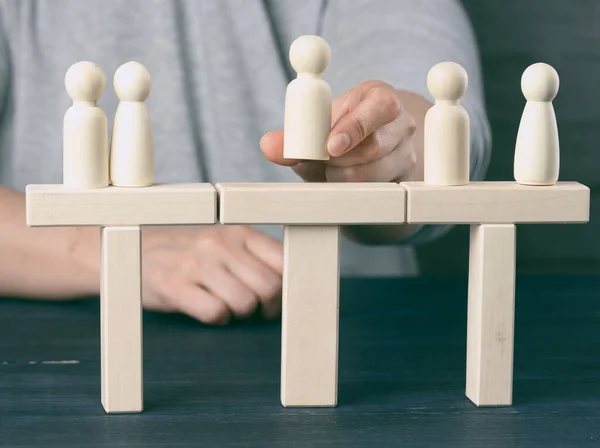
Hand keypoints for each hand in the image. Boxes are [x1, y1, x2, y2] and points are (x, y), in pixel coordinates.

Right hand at [141, 226, 282, 324]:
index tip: (278, 298)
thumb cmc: (188, 249)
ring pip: (245, 303)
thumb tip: (291, 283)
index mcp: (239, 231)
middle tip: (255, 311)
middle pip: (269, 287)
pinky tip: (207, 309)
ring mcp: (196, 263)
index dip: (287, 287)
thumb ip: (255, 256)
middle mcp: (220, 244)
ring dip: (240, 314)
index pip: (283, 261)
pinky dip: (217, 319)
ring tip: (228, 307)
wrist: (133, 247)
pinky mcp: (174, 285)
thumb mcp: (224, 242)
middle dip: (266, 307)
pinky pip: (215, 313)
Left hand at [261, 80, 417, 182]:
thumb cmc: (338, 134)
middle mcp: (402, 124)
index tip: (330, 146)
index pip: (380, 106)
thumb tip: (268, 146)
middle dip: (340, 160)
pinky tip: (344, 184)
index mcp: (381, 97)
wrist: (363, 154)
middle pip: (376, 147)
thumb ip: (292, 138)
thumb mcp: (317, 130)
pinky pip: (380, 193)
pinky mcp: (405, 181)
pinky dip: (354, 193)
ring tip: (332, 170)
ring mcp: (407, 154)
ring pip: (375, 175)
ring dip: (343, 177)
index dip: (354, 127)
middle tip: (323, 161)